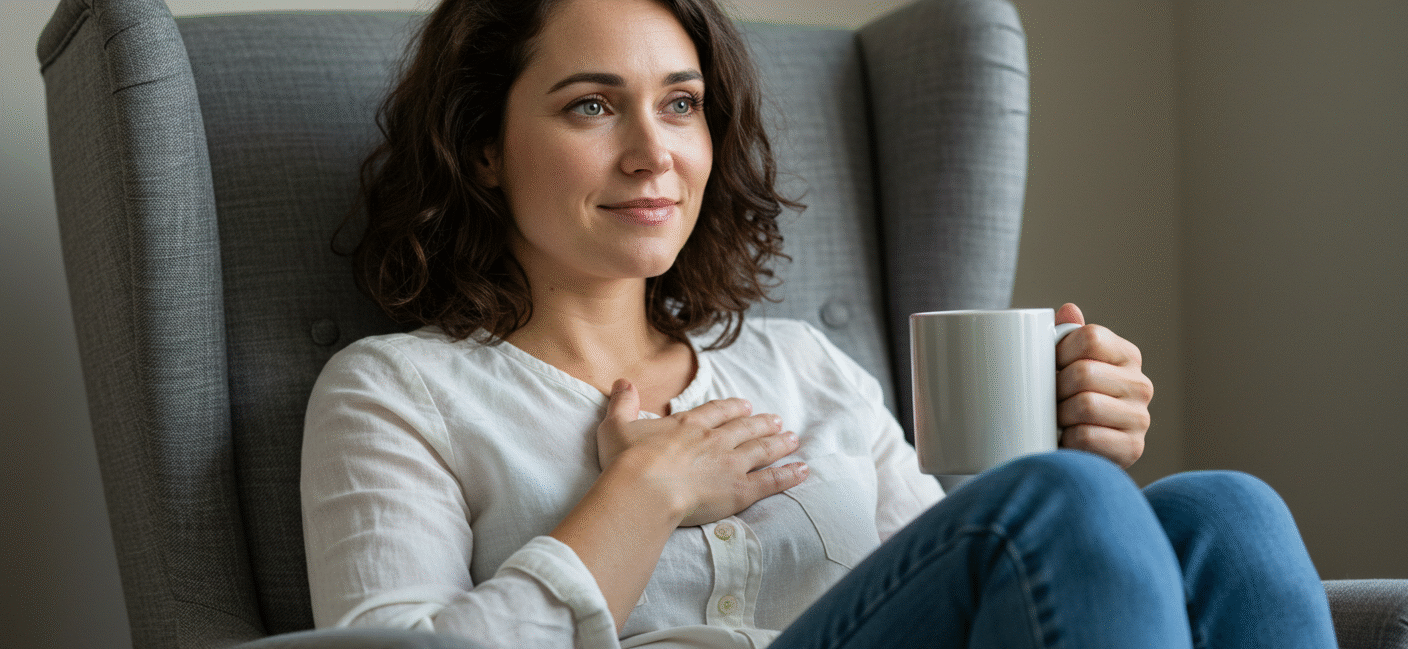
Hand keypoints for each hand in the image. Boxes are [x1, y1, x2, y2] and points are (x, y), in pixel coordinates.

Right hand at [597, 379, 807, 526]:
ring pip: (761, 449)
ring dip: (778, 443)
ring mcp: (730, 464)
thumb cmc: (626, 461)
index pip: (716, 412)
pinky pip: (771, 480)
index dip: (732, 408)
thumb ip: (622, 403)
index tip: (745, 406)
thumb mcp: (616, 427)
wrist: (644, 489)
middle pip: (744, 428)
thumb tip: (622, 381)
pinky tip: (802, 470)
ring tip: (792, 438)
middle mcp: (713, 440)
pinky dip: (788, 475)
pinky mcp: (740, 489)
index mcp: (688, 426)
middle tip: (776, 420)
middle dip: (761, 423)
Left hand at [1054, 303, 1152, 467]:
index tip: (1048, 368)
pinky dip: (1066, 440)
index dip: (1058, 352)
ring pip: (1085, 405)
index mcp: (1126, 355)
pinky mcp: (1132, 449)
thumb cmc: (1068, 401)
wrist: (1078, 453)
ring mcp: (1140, 418)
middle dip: (1054, 388)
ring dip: (1059, 415)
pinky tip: (1065, 440)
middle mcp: (1141, 384)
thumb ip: (1068, 336)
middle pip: (1083, 372)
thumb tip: (1069, 309)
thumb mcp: (1067, 365)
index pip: (1089, 338)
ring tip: (1055, 420)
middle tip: (1046, 400)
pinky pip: (1086, 437)